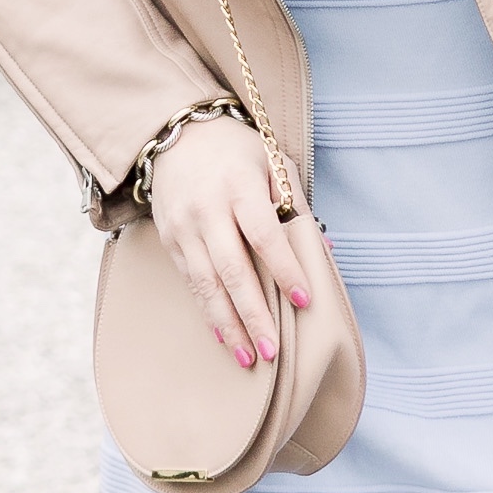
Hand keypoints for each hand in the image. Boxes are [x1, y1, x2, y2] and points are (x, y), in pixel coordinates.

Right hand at [147, 122, 315, 372]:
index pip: (264, 235)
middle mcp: (208, 209)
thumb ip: (294, 204)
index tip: (304, 300)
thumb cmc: (236, 150)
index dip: (285, 269)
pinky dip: (208, 311)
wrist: (177, 133)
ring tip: (249, 359)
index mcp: (239, 186)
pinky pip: (190, 282)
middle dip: (254, 314)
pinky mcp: (169, 240)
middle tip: (273, 350)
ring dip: (229, 325)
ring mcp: (184, 227)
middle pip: (232, 269)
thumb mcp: (272, 162)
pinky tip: (224, 336)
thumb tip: (323, 249)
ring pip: (207, 285)